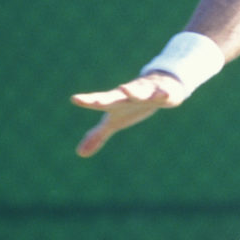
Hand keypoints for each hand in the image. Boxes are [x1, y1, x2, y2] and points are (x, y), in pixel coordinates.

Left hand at [71, 73, 185, 157]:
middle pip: (115, 97)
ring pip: (139, 92)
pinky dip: (163, 94)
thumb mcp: (114, 122)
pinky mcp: (163, 93)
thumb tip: (79, 154)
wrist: (159, 85)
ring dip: (132, 91)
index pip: (99, 102)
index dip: (87, 101)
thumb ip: (97, 136)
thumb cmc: (131, 106)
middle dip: (105, 99)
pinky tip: (164, 94)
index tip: (75, 99)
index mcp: (115, 102)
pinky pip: (163, 94)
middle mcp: (128, 95)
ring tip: (124, 89)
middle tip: (95, 101)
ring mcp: (146, 92)